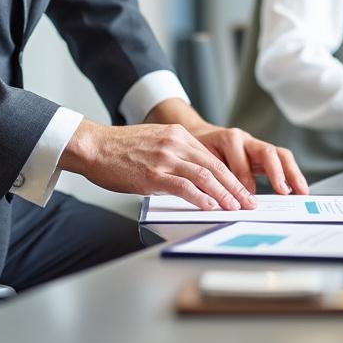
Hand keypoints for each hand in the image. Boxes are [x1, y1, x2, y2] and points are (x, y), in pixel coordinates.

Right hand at [59, 119, 259, 211]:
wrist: (94, 146)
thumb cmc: (118, 148)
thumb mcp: (153, 141)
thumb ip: (174, 153)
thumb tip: (192, 174)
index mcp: (177, 134)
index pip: (213, 157)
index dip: (230, 175)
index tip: (241, 190)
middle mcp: (175, 143)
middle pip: (215, 167)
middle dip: (235, 187)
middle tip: (248, 202)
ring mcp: (165, 158)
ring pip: (205, 177)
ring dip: (224, 195)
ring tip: (235, 208)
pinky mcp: (154, 175)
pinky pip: (184, 187)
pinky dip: (201, 198)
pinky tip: (211, 207)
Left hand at [188, 123, 307, 195]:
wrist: (200, 134)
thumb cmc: (199, 149)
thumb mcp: (199, 160)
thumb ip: (211, 175)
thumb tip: (221, 197)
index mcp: (228, 139)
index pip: (241, 161)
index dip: (245, 178)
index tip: (248, 197)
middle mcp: (246, 140)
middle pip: (267, 151)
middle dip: (277, 172)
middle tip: (283, 191)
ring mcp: (257, 145)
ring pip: (280, 154)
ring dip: (292, 173)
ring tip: (301, 191)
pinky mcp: (264, 154)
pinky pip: (282, 160)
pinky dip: (291, 174)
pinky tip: (297, 188)